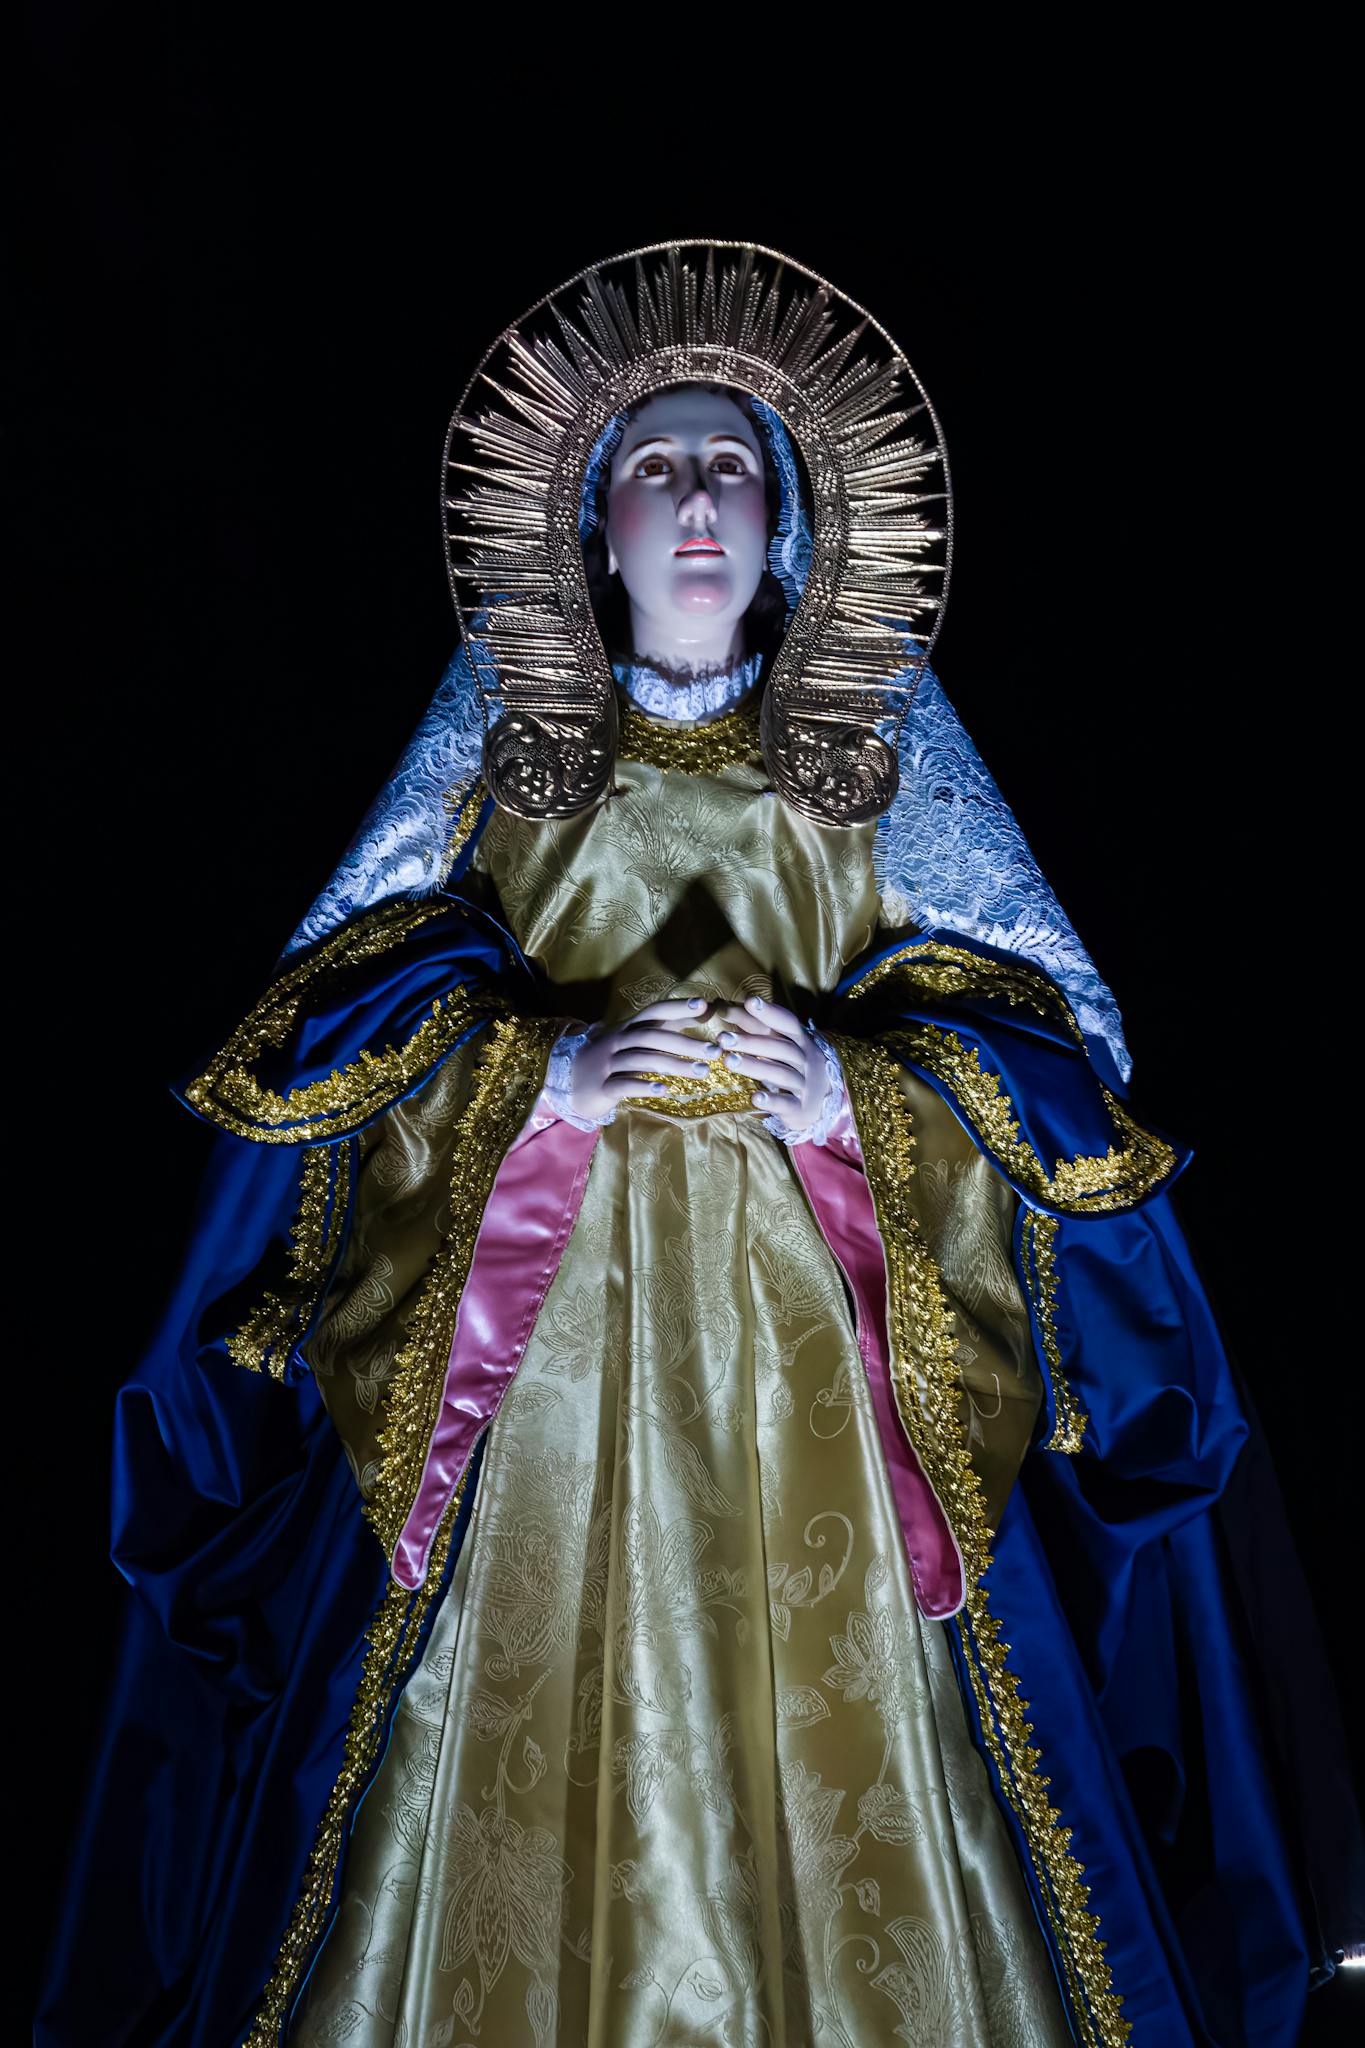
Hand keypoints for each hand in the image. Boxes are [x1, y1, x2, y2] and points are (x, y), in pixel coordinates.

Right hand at [563, 996, 722, 1122]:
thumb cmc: (612, 1058)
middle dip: (686, 1043)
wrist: (570, 1081)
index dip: (677, 1006)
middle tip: (715, 1051)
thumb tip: (701, 1010)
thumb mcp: (633, 1039)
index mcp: (628, 1027)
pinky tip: (665, 1090)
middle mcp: (618, 1041)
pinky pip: (624, 1085)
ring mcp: (608, 1064)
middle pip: (653, 1037)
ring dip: (675, 1065)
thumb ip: (663, 1027)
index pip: (654, 1011)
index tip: (703, 1004)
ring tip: (703, 1072)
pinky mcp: (603, 1087)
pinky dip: (644, 1086)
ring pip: (643, 1061)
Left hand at [711, 995, 830, 1134]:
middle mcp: (805, 1060)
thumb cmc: (792, 1066)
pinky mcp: (799, 1108)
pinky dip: (771, 1101)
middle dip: (750, 1042)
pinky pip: (786, 1103)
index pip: (787, 1023)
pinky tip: (754, 1097)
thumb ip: (755, 1027)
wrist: (822, 1103)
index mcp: (800, 1041)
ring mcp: (804, 1084)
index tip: (750, 1002)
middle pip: (779, 1048)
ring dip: (754, 1067)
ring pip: (780, 1074)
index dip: (770, 1012)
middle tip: (723, 1038)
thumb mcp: (779, 1045)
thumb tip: (725, 1007)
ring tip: (729, 1061)